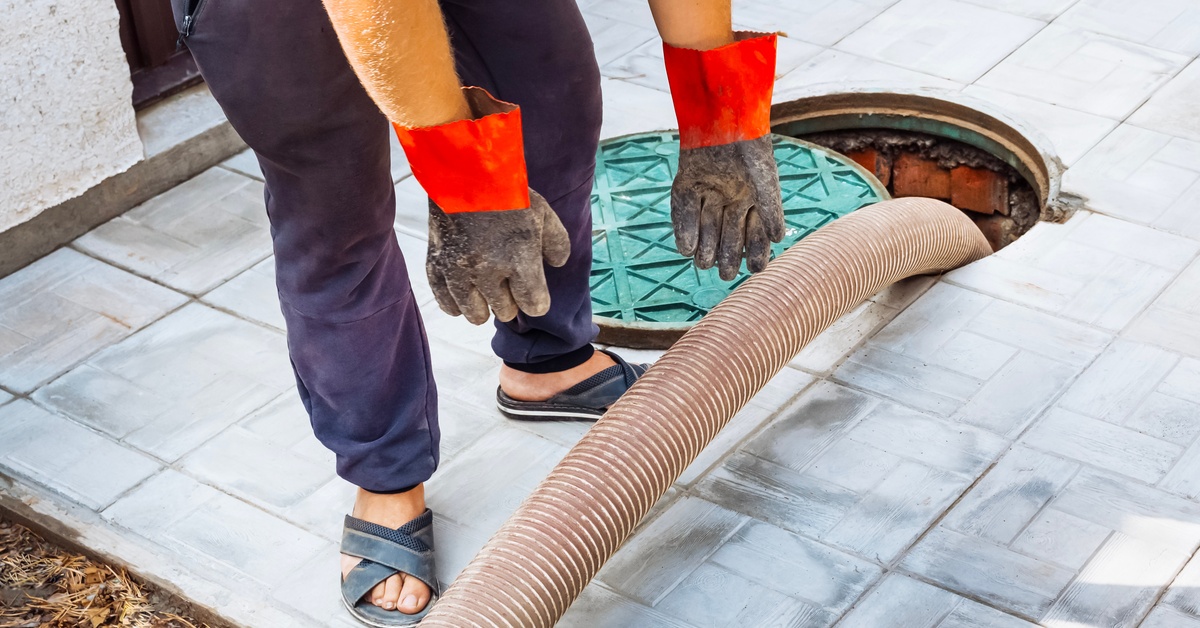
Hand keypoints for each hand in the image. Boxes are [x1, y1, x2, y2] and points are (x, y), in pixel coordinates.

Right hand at [426, 190, 570, 324]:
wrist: (464, 174)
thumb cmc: (507, 193)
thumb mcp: (543, 213)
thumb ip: (557, 243)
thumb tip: (557, 264)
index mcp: (519, 260)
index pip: (534, 305)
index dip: (536, 300)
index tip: (533, 291)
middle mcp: (488, 271)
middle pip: (505, 311)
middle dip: (511, 300)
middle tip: (508, 284)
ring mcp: (459, 271)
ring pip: (475, 314)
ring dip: (484, 307)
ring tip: (487, 293)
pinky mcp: (437, 266)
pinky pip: (447, 303)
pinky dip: (457, 305)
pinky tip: (464, 299)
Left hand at [671, 136, 784, 280]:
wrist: (724, 119)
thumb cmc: (751, 149)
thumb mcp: (765, 182)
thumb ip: (770, 210)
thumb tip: (779, 239)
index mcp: (751, 199)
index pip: (754, 233)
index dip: (755, 251)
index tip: (755, 270)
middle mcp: (729, 199)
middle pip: (728, 235)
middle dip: (727, 255)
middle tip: (725, 275)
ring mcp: (707, 193)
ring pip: (705, 227)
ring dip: (705, 247)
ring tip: (704, 265)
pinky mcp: (686, 185)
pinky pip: (684, 212)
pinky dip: (684, 231)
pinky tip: (686, 249)